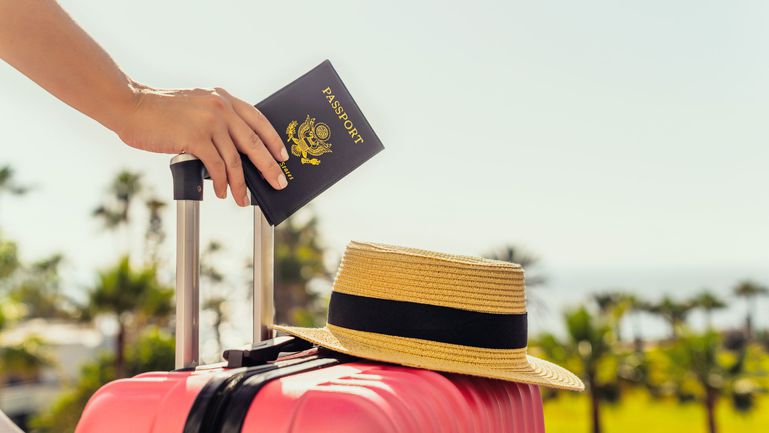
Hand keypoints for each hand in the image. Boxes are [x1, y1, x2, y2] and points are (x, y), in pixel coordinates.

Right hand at [116, 84, 288, 206]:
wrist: (130, 105)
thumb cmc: (159, 110)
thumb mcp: (196, 105)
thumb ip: (215, 119)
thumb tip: (234, 150)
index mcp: (223, 98)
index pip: (258, 120)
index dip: (273, 140)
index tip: (283, 156)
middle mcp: (221, 107)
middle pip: (254, 143)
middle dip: (269, 167)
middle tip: (279, 182)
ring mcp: (209, 122)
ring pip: (235, 160)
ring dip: (241, 184)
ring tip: (243, 199)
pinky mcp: (195, 137)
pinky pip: (216, 166)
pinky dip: (220, 183)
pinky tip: (220, 192)